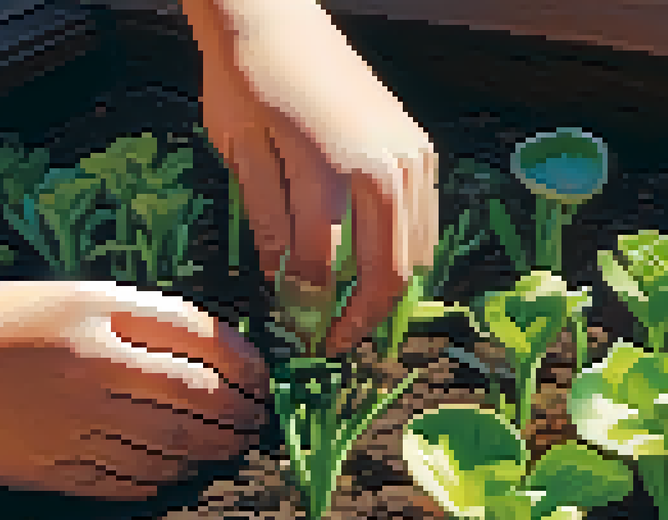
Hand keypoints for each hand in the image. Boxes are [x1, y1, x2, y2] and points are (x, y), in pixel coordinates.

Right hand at [0, 281, 267, 498]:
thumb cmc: (2, 323)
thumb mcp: (74, 298)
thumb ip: (141, 318)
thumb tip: (216, 352)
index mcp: (101, 318)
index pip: (202, 341)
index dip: (245, 366)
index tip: (264, 381)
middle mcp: (94, 370)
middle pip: (196, 401)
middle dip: (237, 418)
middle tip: (256, 426)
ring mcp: (75, 425)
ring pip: (169, 448)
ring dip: (209, 453)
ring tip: (228, 451)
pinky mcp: (54, 469)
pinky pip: (127, 481)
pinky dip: (162, 479)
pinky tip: (177, 474)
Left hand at [191, 0, 438, 355]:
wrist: (277, 18)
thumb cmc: (246, 81)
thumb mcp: (243, 157)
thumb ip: (269, 227)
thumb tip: (288, 291)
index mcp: (335, 175)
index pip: (327, 272)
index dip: (312, 314)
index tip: (300, 338)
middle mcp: (387, 170)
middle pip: (387, 274)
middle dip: (360, 317)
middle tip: (332, 339)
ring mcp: (412, 157)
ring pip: (415, 254)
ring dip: (387, 290)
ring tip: (352, 309)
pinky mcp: (419, 148)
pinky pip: (424, 221)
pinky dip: (404, 252)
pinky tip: (373, 264)